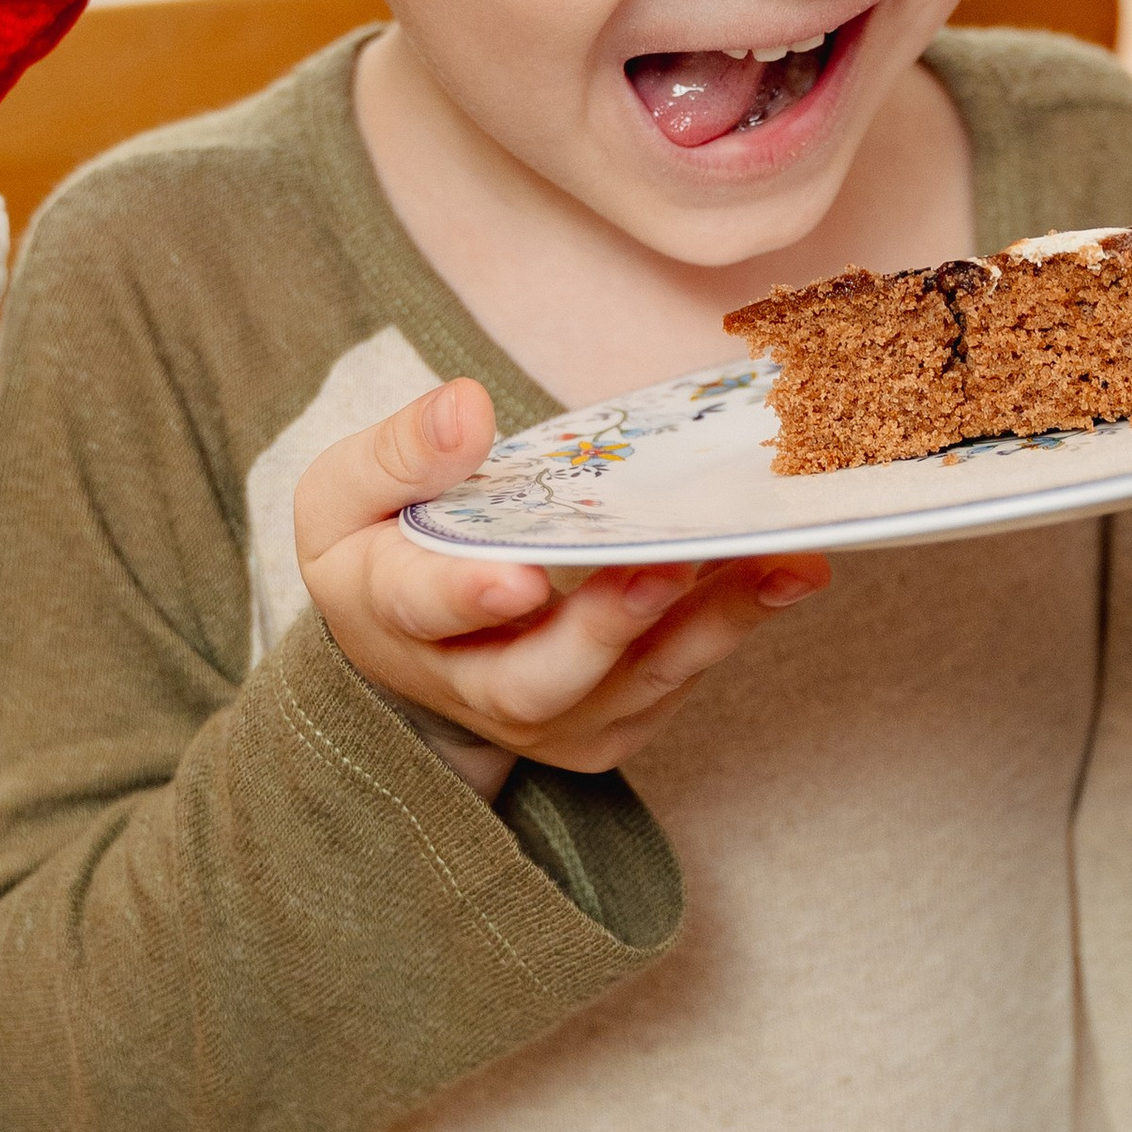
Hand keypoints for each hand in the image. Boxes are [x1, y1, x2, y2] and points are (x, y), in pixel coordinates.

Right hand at [293, 377, 826, 798]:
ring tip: (783, 565)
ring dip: (712, 624)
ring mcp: (550, 716)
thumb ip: (398, 453)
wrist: (408, 649)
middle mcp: (473, 686)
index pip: (426, 609)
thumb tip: (465, 409)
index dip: (471, 597)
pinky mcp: (611, 722)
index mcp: (392, 613)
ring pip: (633, 683)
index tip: (520, 576)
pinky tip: (785, 571)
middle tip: (670, 564)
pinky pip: (676, 676)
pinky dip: (733, 624)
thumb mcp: (346, 493)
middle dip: (609, 625)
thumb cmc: (377, 548)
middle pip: (541, 679)